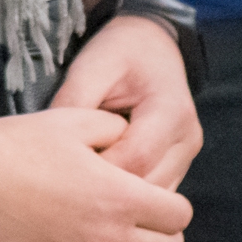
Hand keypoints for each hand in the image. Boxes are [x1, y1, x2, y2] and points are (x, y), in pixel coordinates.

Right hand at [0, 107, 191, 241]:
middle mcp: (110, 238)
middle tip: (155, 228)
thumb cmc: (15, 144)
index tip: (161, 200)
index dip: (174, 206)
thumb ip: (113, 129)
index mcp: (119, 195)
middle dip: (169, 238)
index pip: (177, 214)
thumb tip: (131, 138)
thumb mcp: (74, 121)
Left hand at [48, 13, 201, 192]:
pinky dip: (127, 191)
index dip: (99, 169)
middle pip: (147, 186)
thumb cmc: (119, 52)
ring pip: (151, 196)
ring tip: (84, 175)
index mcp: (171, 111)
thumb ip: (74, 105)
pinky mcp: (178, 165)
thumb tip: (53, 149)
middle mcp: (187, 139)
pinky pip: (152, 191)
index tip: (66, 165)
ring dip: (118, 193)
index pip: (136, 160)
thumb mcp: (91, 67)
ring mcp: (186, 156)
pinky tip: (100, 177)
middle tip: (68, 176)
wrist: (150, 45)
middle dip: (107, 188)